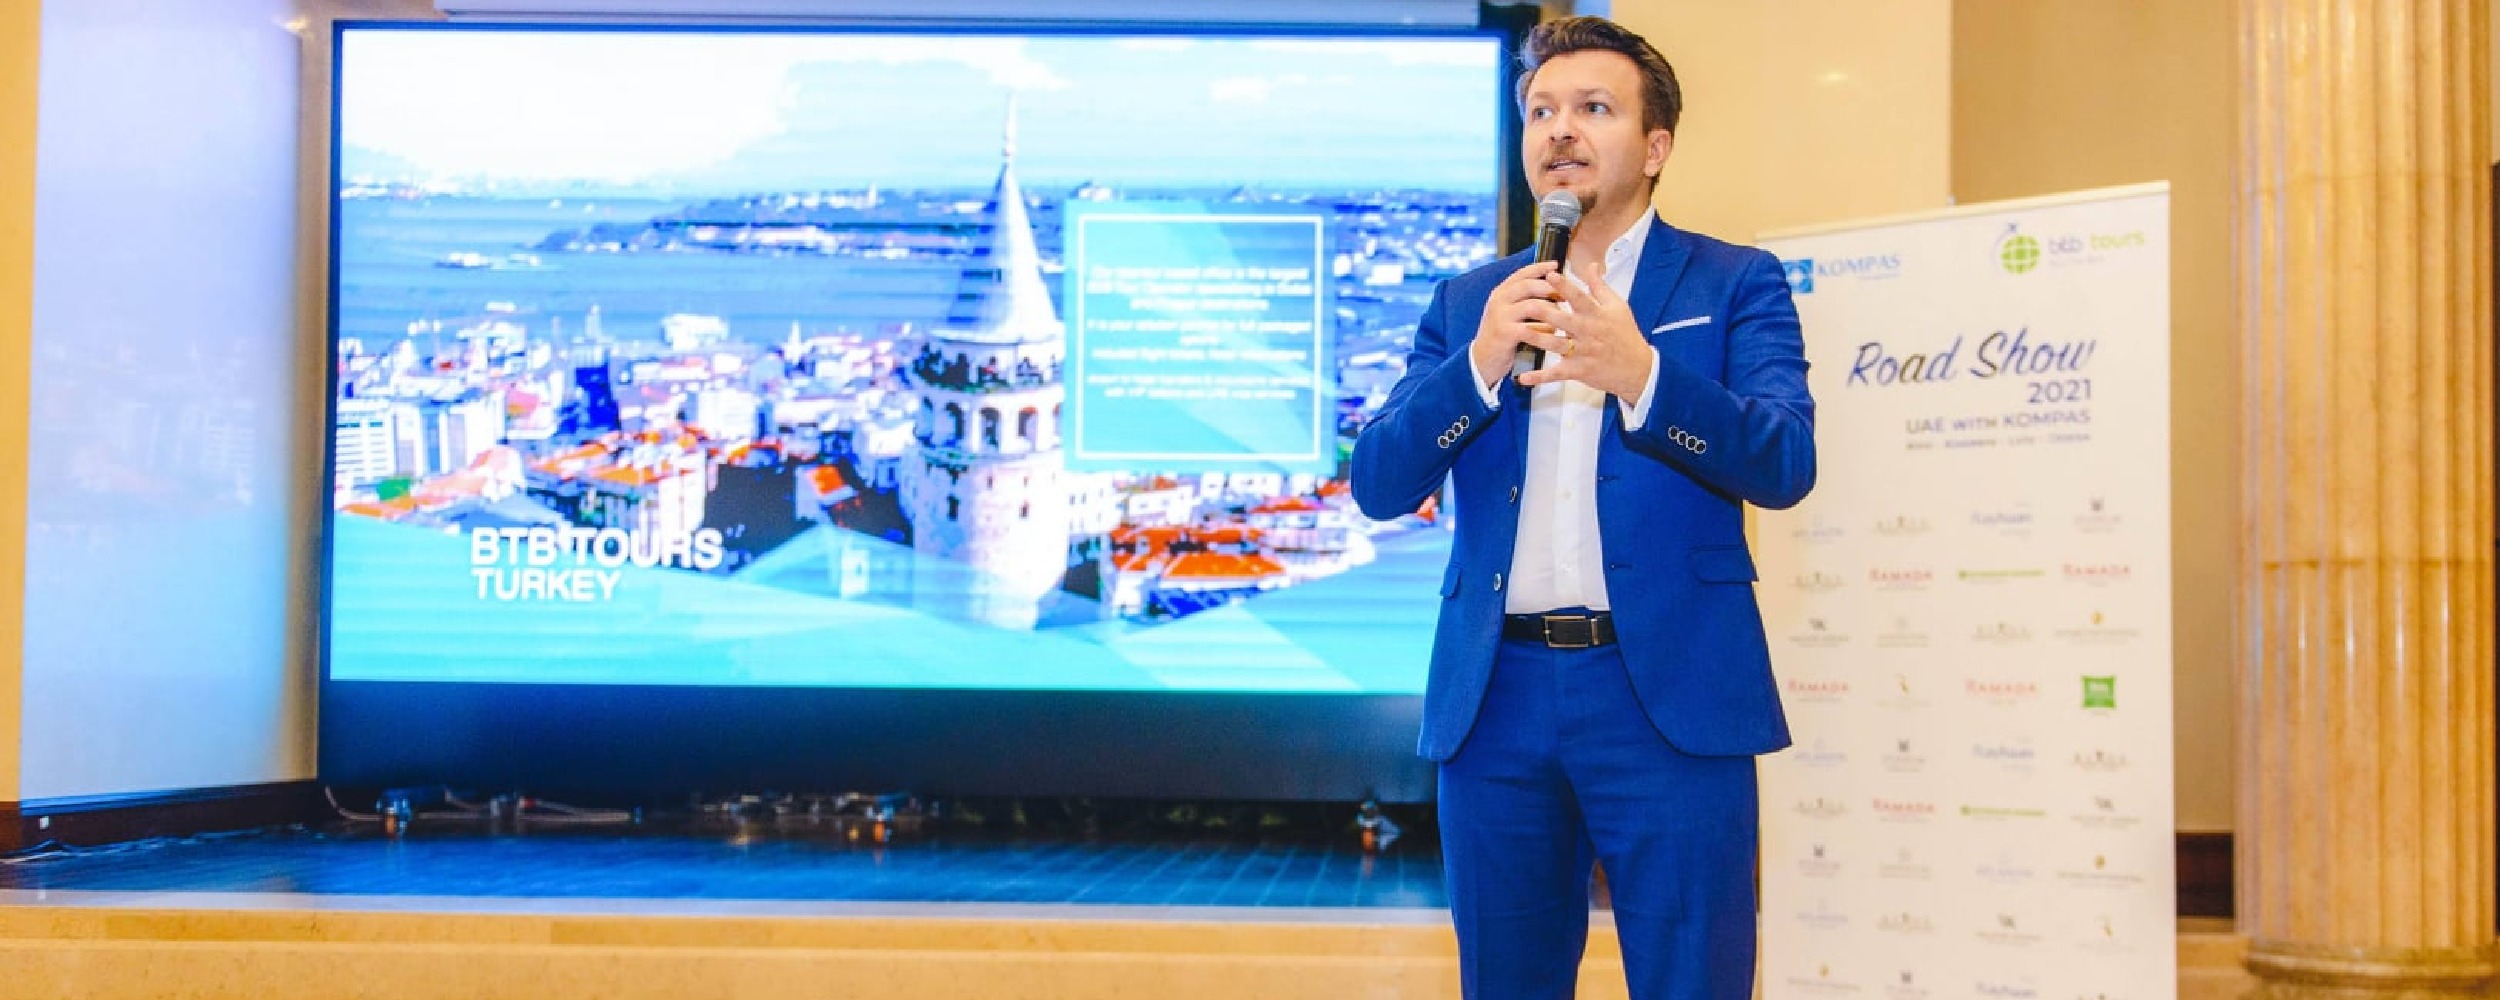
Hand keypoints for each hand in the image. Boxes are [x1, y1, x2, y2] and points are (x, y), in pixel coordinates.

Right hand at [1467, 261, 1562, 388]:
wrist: (1482, 360)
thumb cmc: (1502, 336)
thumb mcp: (1508, 313)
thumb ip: (1523, 300)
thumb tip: (1551, 287)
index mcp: (1501, 293)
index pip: (1521, 273)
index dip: (1540, 267)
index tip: (1556, 264)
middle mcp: (1499, 301)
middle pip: (1529, 286)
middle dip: (1551, 289)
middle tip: (1566, 295)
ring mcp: (1500, 316)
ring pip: (1533, 306)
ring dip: (1551, 311)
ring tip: (1562, 317)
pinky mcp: (1504, 333)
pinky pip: (1531, 328)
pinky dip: (1545, 331)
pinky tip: (1553, 334)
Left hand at [1515, 260, 1653, 400]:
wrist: (1638, 368)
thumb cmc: (1626, 335)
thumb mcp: (1618, 306)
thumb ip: (1600, 286)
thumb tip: (1591, 265)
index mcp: (1597, 314)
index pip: (1579, 297)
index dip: (1564, 286)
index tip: (1549, 275)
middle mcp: (1589, 332)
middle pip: (1564, 320)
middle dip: (1545, 312)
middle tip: (1526, 304)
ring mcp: (1583, 352)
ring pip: (1557, 345)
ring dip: (1538, 339)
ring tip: (1519, 332)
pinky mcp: (1579, 370)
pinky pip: (1557, 373)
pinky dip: (1541, 377)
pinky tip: (1524, 377)